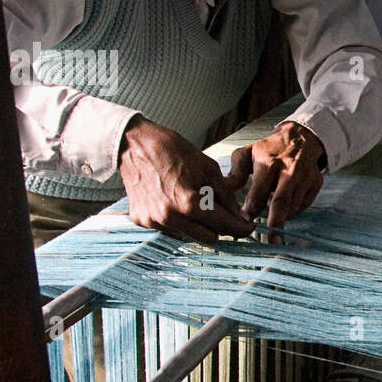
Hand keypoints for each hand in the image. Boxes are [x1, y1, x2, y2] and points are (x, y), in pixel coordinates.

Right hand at [118, 115, 253, 241]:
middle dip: (220, 226)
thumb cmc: (171, 149)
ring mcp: (154, 221)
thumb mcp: (207, 166)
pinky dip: (178, 220)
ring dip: (198, 224)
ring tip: (194, 200)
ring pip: (189, 235)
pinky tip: (174, 200)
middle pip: (209, 237)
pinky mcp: (142, 221)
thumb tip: (238, 214)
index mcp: (189, 203)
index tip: (248, 228)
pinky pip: (170, 229)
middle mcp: (170, 217)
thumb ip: (225, 194)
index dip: (240, 228)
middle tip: (223, 212)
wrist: (133, 143)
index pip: (224, 226)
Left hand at [226, 121, 324, 241]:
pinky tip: (284, 207)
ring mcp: (306, 177)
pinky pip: (303, 205)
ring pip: (293, 206)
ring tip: (273, 218)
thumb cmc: (268, 150)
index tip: (243, 222)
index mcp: (270, 162)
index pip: (259, 192)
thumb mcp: (247, 154)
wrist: (300, 139)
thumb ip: (235, 173)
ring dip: (282, 216)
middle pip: (281, 202)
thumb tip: (225, 191)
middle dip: (276, 224)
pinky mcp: (316, 183)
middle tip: (271, 242)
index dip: (251, 209)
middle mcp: (290, 170)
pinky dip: (293, 210)